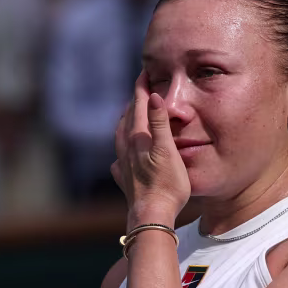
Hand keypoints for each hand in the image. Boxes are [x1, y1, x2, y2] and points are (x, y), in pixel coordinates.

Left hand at [112, 71, 189, 229]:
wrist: (151, 216)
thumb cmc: (165, 184)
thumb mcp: (167, 150)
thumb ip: (160, 123)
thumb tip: (154, 96)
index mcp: (137, 137)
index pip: (138, 105)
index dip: (142, 87)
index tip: (145, 72)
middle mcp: (126, 148)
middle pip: (128, 118)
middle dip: (134, 102)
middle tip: (141, 90)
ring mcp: (124, 164)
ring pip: (121, 136)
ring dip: (126, 123)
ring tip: (130, 118)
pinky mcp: (125, 180)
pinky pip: (119, 159)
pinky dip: (122, 151)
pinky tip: (122, 156)